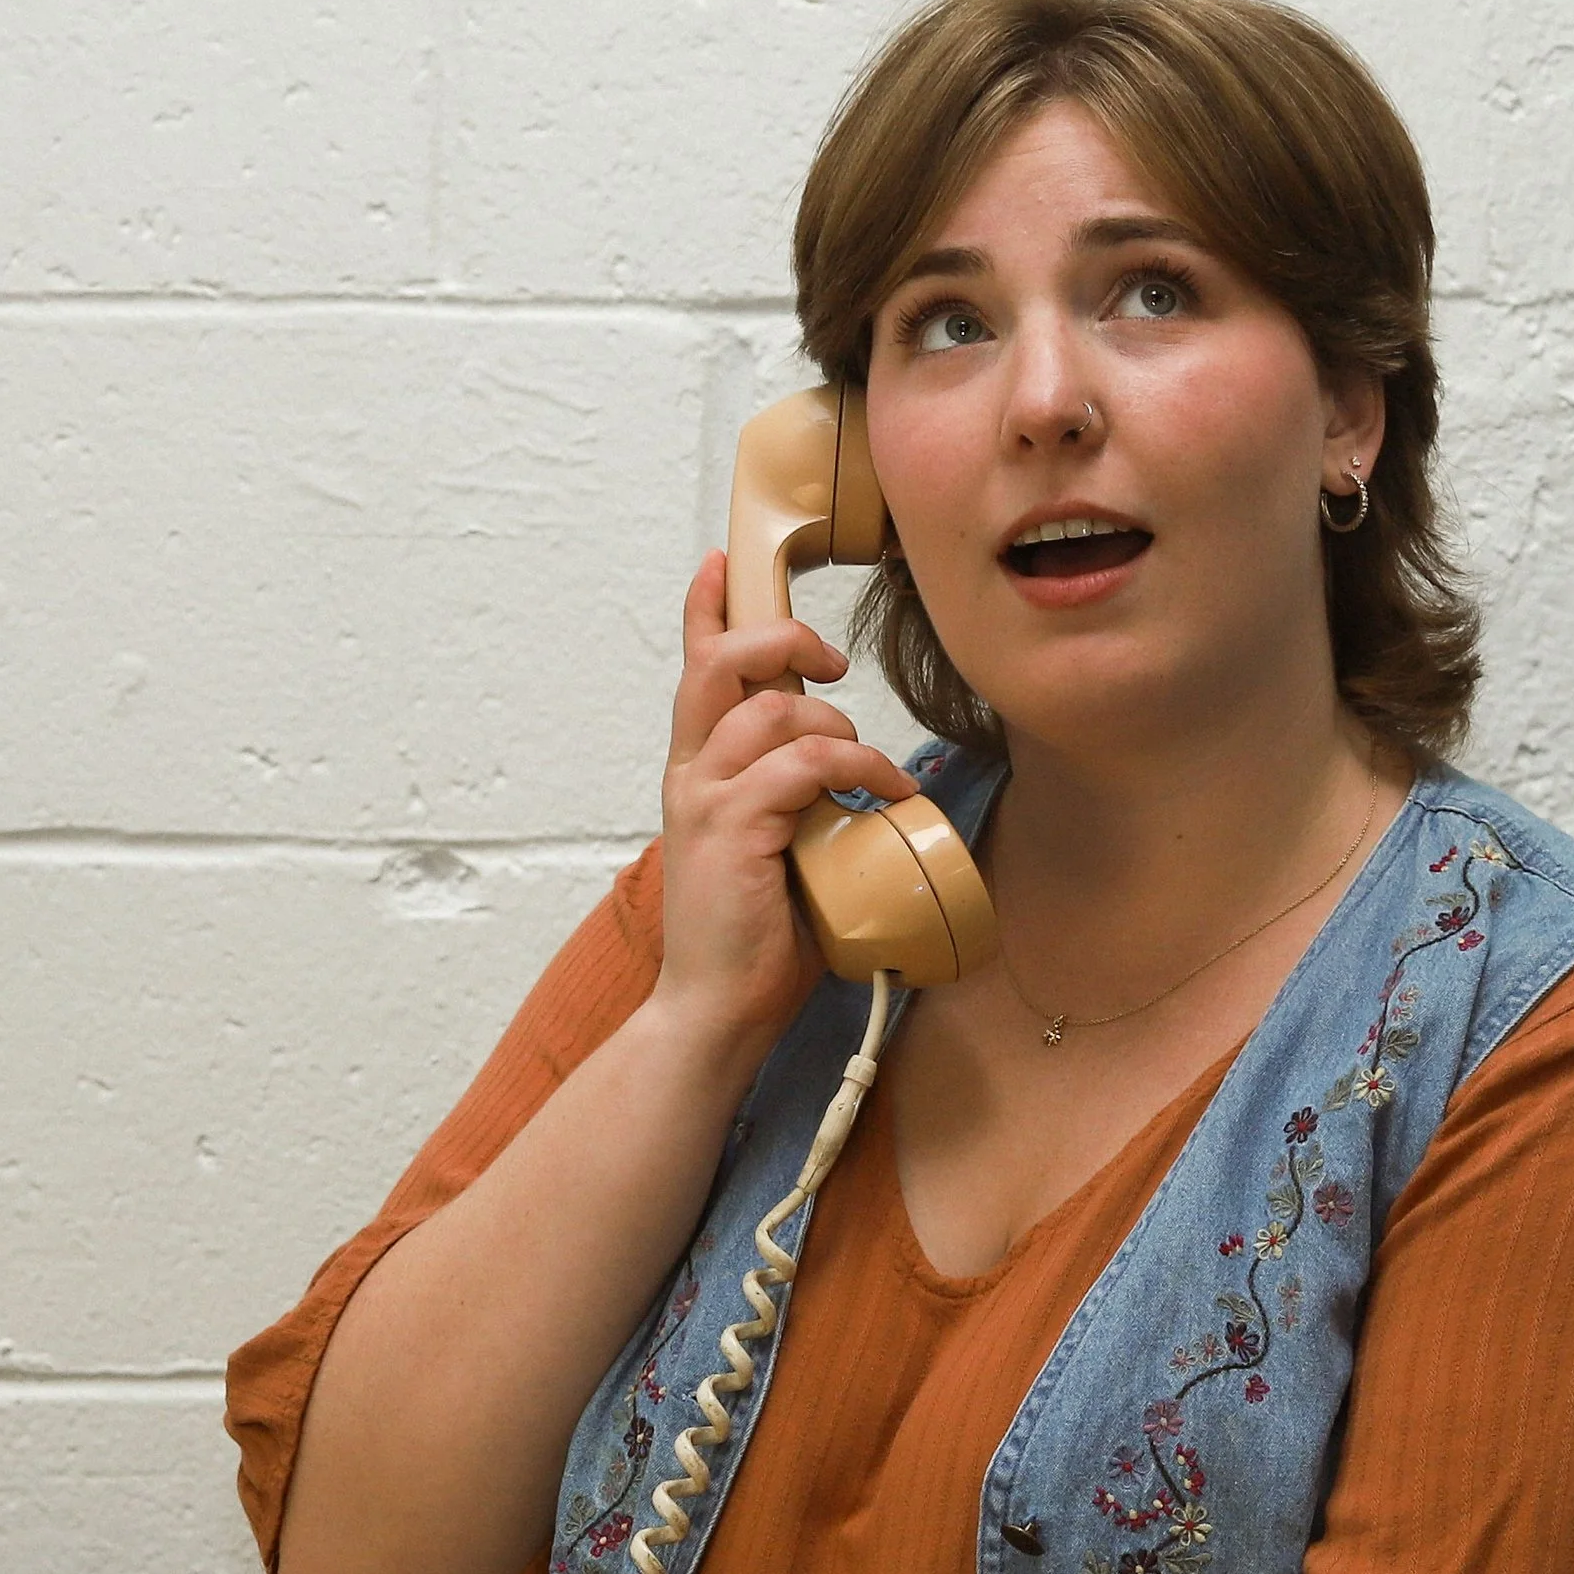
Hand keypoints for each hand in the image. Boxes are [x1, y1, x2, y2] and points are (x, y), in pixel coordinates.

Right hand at [653, 553, 915, 1051]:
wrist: (715, 1010)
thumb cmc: (752, 942)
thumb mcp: (774, 852)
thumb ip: (792, 805)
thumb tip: (853, 784)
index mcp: (695, 775)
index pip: (693, 672)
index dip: (705, 610)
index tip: (720, 563)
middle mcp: (690, 776)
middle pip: (721, 663)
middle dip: (782, 639)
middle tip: (833, 661)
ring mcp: (706, 799)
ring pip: (773, 710)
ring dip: (839, 725)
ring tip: (872, 767)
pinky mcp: (733, 827)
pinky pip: (805, 763)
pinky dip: (856, 767)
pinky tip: (882, 793)